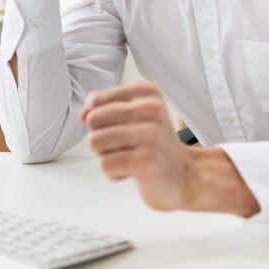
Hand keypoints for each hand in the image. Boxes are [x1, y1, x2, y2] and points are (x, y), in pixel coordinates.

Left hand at [80, 81, 194, 211]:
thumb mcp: (135, 115)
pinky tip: (132, 171)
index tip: (115, 128)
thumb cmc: (155, 144)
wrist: (185, 175)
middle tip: (123, 145)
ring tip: (128, 157)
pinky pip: (105, 164)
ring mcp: (150, 135)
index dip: (96, 118)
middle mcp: (151, 109)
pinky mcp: (146, 161)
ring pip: (96, 142)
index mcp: (147, 92)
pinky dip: (113, 173)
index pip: (96, 100)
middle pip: (93, 120)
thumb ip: (105, 106)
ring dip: (106, 156)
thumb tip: (84, 113)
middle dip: (100, 138)